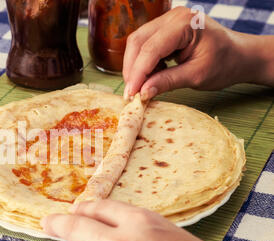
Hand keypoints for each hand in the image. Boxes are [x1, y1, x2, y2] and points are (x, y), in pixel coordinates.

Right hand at [123, 6, 273, 99]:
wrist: (239, 56)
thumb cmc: (225, 64)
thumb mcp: (196, 76)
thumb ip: (167, 82)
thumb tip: (142, 92)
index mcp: (185, 24)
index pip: (151, 49)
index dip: (137, 73)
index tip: (131, 95)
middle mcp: (173, 17)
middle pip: (138, 41)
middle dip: (132, 69)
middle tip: (131, 93)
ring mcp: (168, 20)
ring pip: (138, 42)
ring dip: (135, 67)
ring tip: (141, 87)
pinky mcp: (165, 29)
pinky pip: (145, 44)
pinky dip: (143, 63)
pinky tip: (151, 76)